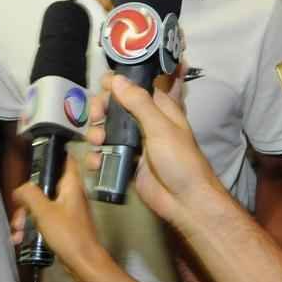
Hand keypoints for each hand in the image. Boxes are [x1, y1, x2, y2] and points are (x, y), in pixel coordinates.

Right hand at [12, 160, 107, 281]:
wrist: (84, 263)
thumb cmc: (68, 234)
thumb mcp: (44, 212)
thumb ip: (30, 194)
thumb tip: (20, 188)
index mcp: (71, 185)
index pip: (66, 159)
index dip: (53, 153)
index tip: (36, 156)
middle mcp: (71, 195)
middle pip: (46, 186)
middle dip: (28, 198)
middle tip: (18, 211)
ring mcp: (68, 211)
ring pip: (42, 205)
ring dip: (27, 216)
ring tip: (17, 230)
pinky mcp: (64, 226)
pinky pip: (45, 220)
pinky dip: (33, 227)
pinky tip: (21, 238)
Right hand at [84, 73, 222, 226]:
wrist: (185, 202)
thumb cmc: (179, 160)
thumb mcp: (160, 127)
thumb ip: (138, 102)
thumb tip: (116, 78)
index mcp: (158, 108)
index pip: (133, 86)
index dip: (116, 84)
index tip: (102, 85)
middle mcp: (144, 122)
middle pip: (114, 107)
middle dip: (101, 109)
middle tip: (96, 117)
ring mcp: (134, 143)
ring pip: (106, 130)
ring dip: (96, 133)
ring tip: (97, 142)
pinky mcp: (126, 163)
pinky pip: (105, 154)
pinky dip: (97, 156)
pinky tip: (96, 162)